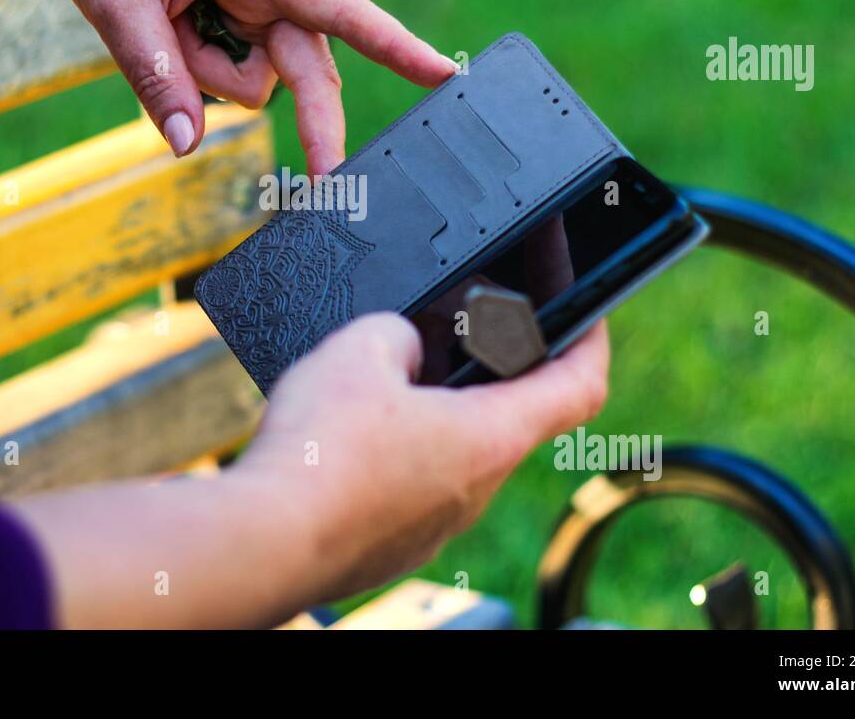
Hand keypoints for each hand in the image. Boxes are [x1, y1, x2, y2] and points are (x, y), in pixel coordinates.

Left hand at [39, 0, 456, 174]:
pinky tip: (169, 33)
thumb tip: (187, 146)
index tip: (441, 72)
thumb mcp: (115, 4)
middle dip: (316, 127)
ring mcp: (256, 14)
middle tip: (326, 189)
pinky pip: (232, 82)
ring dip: (208, 78)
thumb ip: (154, 75)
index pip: (336, 8)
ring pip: (259, 85)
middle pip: (311, 74)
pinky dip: (199, 75)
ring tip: (159, 23)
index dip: (391, 44)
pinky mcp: (240, 32)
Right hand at [234, 314, 609, 601]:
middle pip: (507, 416)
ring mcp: (436, 523)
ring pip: (451, 452)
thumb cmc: (319, 456)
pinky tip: (346, 435)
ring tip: (378, 382)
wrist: (264, 541)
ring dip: (430, 412)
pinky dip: (392, 452)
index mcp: (490, 437)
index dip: (591, 338)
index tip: (586, 312)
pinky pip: (409, 485)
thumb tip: (402, 346)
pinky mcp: (394, 542)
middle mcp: (476, 489)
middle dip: (480, 370)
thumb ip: (398, 332)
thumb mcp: (360, 348)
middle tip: (446, 334)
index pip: (579, 386)